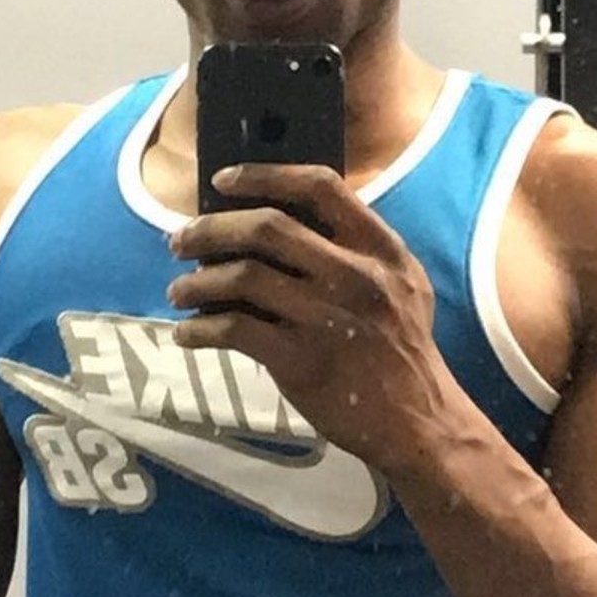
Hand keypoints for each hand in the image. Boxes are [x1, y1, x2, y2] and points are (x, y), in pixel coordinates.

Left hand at [167, 164, 451, 472]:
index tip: (223, 180)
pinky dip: (200, 329)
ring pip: (242, 277)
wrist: (418, 421)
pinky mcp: (301, 360)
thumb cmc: (401, 349)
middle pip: (267, 227)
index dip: (265, 175)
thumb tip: (279, 220)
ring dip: (197, 282)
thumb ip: (357, 249)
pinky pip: (233, 330)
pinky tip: (187, 333)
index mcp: (381, 249)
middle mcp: (356, 276)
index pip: (320, 187)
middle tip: (180, 240)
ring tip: (178, 291)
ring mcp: (327, 318)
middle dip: (211, 229)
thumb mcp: (401, 285)